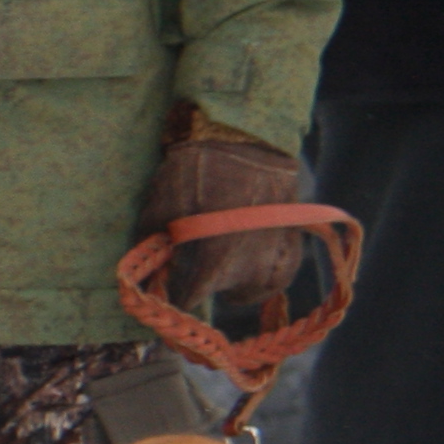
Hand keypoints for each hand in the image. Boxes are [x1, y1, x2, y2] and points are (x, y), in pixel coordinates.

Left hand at [137, 104, 302, 313]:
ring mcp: (277, 260)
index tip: (168, 286)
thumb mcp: (160, 205)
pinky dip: (264, 273)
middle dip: (205, 282)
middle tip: (197, 261)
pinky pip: (278, 277)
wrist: (248, 144)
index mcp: (213, 263)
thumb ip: (153, 242)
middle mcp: (249, 270)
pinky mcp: (295, 248)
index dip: (174, 293)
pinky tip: (251, 256)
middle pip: (221, 292)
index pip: (188, 298)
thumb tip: (149, 263)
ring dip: (237, 282)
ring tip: (226, 261)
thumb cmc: (197, 172)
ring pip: (253, 289)